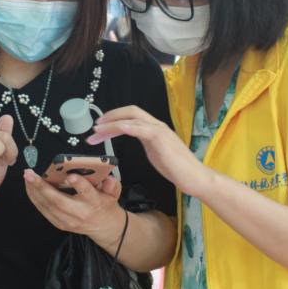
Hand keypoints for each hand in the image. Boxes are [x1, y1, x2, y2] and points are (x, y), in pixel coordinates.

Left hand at [23, 169, 123, 246]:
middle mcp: (79, 213)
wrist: (103, 226)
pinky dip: (35, 198)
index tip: (71, 176)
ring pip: (47, 206)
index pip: (87, 193)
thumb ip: (112, 185)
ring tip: (27, 177)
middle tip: (30, 174)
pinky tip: (29, 187)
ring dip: (34, 191)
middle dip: (42, 187)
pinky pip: (43, 210)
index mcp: (95, 203)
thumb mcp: (113, 193)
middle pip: (59, 201)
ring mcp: (67, 221)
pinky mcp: (59, 224)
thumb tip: (108, 178)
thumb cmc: (105, 204)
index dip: (79, 184)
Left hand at [89, 106, 210, 196]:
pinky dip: (127, 126)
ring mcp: (159, 130)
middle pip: (130, 111)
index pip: (131, 116)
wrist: (194, 177)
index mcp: (153, 128)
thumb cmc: (176, 168)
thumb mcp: (155, 152)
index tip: (99, 128)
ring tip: (97, 131)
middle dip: (109, 117)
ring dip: (111, 123)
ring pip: (132, 118)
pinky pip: (141, 129)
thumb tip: (132, 139)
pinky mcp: (160, 138)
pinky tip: (117, 129)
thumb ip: (145, 143)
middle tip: (94, 127)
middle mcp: (156, 125)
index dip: (113, 119)